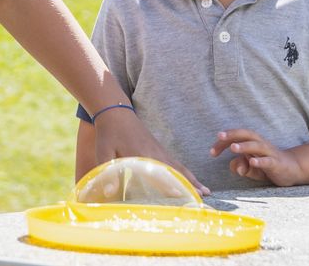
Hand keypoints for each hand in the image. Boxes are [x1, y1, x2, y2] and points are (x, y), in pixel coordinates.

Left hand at [94, 107, 209, 195]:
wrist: (115, 111)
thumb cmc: (108, 133)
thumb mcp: (103, 151)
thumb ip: (106, 171)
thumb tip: (109, 192)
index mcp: (142, 155)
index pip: (161, 174)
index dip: (174, 185)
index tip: (187, 196)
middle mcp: (155, 153)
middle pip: (176, 171)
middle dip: (190, 184)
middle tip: (205, 197)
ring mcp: (158, 150)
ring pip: (179, 166)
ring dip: (192, 179)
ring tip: (206, 191)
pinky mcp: (158, 148)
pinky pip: (175, 162)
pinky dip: (185, 171)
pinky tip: (190, 178)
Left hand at [210, 129, 303, 185]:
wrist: (291, 169)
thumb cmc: (266, 165)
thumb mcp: (250, 167)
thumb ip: (239, 166)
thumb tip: (235, 168)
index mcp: (251, 142)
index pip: (235, 138)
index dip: (222, 143)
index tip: (211, 152)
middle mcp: (260, 144)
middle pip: (246, 134)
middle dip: (232, 134)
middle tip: (220, 136)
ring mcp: (269, 153)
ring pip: (257, 146)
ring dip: (244, 146)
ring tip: (233, 148)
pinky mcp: (277, 163)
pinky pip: (268, 161)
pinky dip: (260, 161)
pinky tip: (252, 162)